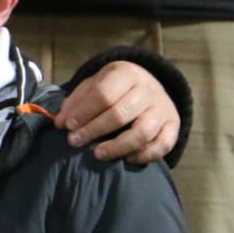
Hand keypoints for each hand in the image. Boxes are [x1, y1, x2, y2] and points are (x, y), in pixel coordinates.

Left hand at [58, 61, 179, 164]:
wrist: (148, 85)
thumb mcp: (94, 85)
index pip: (104, 94)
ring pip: (142, 132)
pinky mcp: (173, 125)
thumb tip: (60, 122)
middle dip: (94, 130)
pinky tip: (126, 159)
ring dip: (117, 147)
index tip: (67, 126)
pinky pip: (163, 144)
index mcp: (127, 73)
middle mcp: (148, 89)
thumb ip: (76, 102)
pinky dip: (145, 155)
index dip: (84, 112)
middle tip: (74, 141)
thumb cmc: (114, 88)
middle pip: (120, 114)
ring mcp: (162, 108)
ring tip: (97, 154)